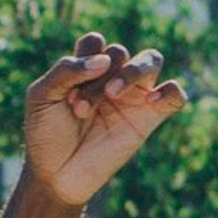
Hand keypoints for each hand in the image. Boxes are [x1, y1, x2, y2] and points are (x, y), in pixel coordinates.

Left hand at [20, 33, 191, 207]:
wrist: (56, 175)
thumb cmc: (46, 134)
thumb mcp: (42, 96)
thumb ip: (67, 69)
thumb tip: (105, 60)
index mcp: (85, 68)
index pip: (95, 42)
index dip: (83, 58)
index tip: (67, 92)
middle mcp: (111, 77)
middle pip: (118, 52)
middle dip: (99, 77)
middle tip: (80, 107)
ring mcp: (132, 96)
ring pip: (152, 59)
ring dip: (132, 72)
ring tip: (112, 95)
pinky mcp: (149, 118)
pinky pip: (175, 95)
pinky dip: (169, 92)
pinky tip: (150, 101)